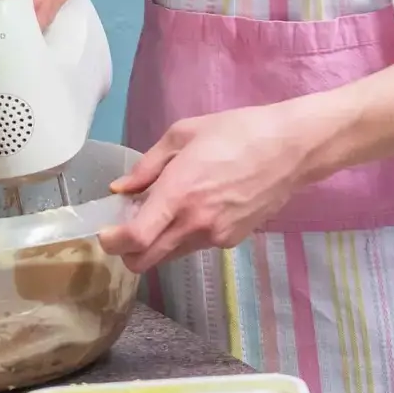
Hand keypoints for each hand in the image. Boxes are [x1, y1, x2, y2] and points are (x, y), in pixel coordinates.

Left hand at [100, 103, 319, 271]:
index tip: (103, 235)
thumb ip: (148, 165)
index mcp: (179, 192)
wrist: (290, 148)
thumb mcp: (184, 134)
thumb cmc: (235, 131)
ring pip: (170, 256)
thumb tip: (122, 189)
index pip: (136, 238)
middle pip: (147, 261)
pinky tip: (195, 207)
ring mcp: (215, 236)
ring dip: (156, 244)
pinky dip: (184, 235)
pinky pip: (195, 245)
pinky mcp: (232, 241)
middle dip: (128, 253)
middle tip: (125, 230)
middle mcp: (195, 223)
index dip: (112, 243)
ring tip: (162, 212)